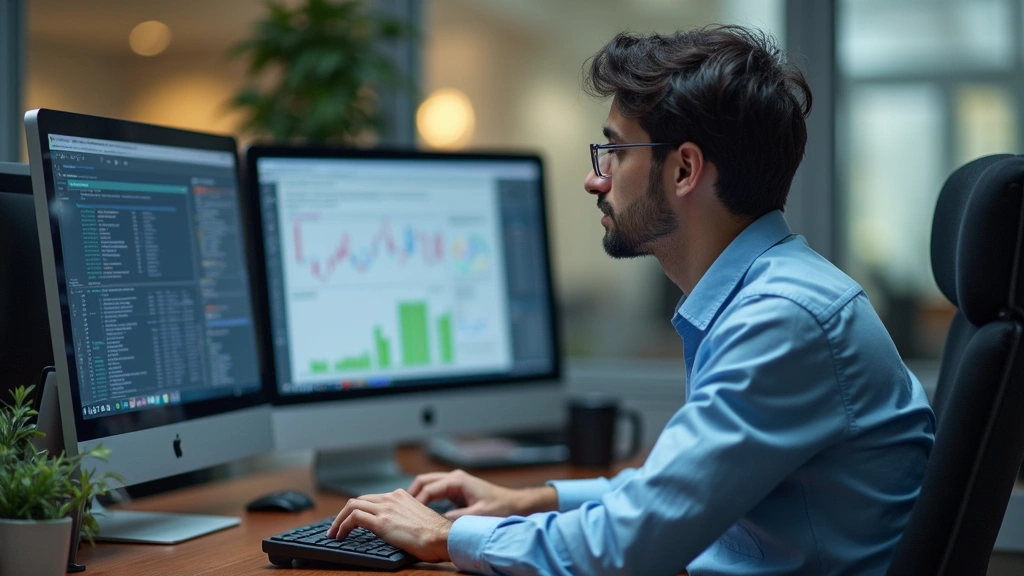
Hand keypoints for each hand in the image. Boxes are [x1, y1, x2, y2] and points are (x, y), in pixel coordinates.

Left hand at [327, 489, 451, 562]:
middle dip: (343, 514)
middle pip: (358, 500)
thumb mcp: (417, 517)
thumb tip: (394, 527)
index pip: (371, 498)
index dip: (357, 509)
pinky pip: (353, 518)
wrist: (443, 537)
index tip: (349, 521)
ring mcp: (386, 508)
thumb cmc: (435, 534)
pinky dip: (342, 525)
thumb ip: (403, 516)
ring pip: (351, 506)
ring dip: (338, 520)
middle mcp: (391, 498)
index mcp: (400, 496)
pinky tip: (340, 535)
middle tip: (336, 527)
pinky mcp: (381, 521)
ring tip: (334, 533)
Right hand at [408, 469, 557, 519]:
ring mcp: (455, 482)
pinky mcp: (457, 490)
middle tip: (401, 509)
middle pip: (424, 481)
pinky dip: (426, 498)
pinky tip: (421, 512)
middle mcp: (454, 478)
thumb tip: (436, 524)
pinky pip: (435, 492)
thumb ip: (456, 519)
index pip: (428, 488)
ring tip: (407, 511)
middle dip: (411, 494)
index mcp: (457, 480)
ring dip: (418, 495)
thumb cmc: (500, 508)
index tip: (408, 515)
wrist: (515, 505)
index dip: (416, 501)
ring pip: (428, 485)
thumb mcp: (477, 515)